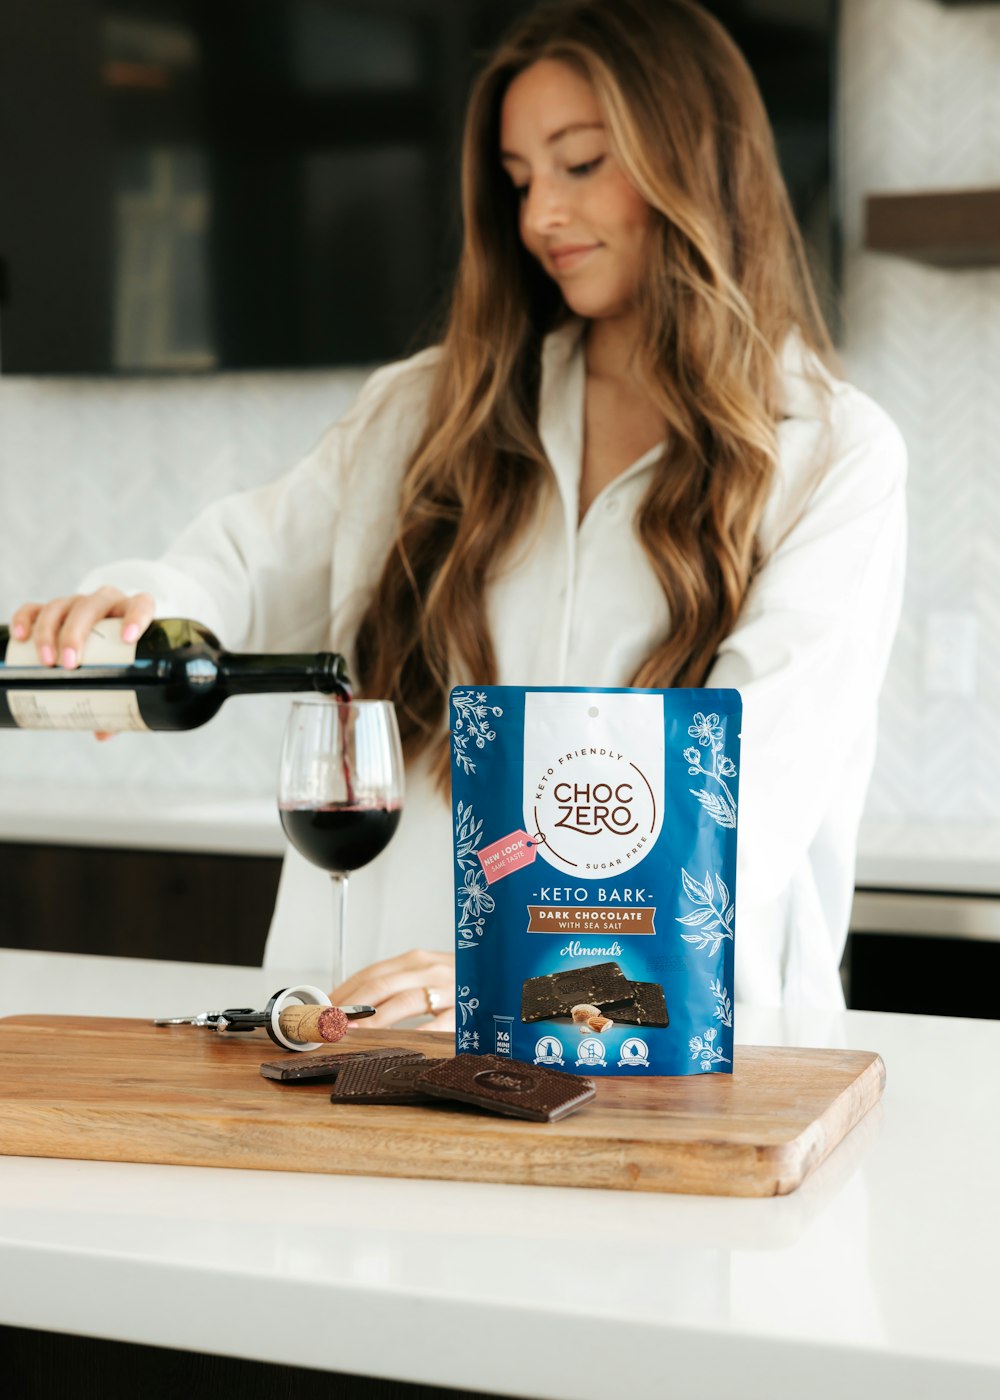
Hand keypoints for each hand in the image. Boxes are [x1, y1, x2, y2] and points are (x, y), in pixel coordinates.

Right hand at [10, 588, 155, 739]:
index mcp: (132, 612)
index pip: (141, 604)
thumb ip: (120, 701)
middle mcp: (105, 602)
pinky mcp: (53, 608)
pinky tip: (20, 637)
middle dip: (77, 633)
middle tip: (70, 663)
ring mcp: (77, 603)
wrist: (104, 637)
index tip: (128, 639)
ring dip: (49, 631)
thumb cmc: (120, 657)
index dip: (137, 616)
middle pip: (91, 606)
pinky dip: (25, 618)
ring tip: (46, 661)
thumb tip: (102, 733)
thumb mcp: (125, 675)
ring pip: (61, 606)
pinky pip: (36, 607)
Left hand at [331, 949, 454, 1031]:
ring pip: (405, 1001)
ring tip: (355, 1032)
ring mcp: (449, 988)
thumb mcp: (424, 977)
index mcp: (416, 960)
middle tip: (332, 1023)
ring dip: (376, 1019)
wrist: (502, 976)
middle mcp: (431, 969)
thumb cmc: (457, 983)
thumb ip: (393, 986)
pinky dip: (418, 1032)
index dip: (345, 991)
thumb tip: (349, 1005)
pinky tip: (402, 1042)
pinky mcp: (466, 1010)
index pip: (371, 973)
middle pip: (382, 985)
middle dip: (353, 1005)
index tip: (325, 1009)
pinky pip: (439, 1022)